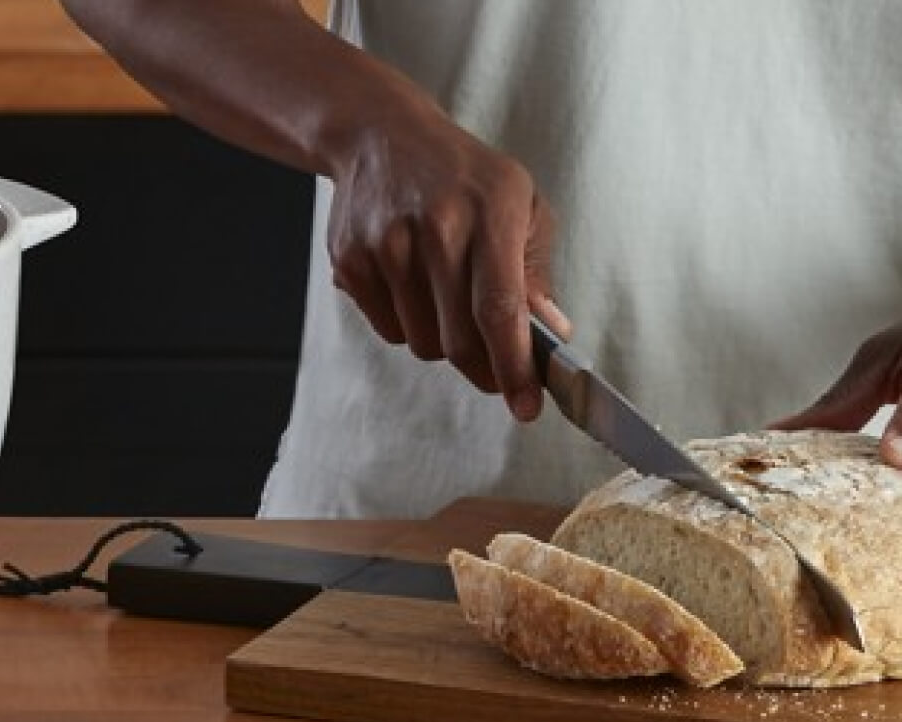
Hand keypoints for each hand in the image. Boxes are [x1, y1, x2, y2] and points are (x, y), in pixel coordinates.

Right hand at [325, 112, 571, 419]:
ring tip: (446, 294)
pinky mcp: (351, 260)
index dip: (514, 366)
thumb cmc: (465, 176)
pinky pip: (388, 329)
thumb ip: (536, 272)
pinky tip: (412, 281)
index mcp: (490, 213)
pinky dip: (407, 322)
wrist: (382, 136)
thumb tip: (550, 333)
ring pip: (422, 343)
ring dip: (442, 340)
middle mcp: (436, 228)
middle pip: (459, 341)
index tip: (526, 406)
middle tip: (496, 362)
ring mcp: (387, 245)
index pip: (500, 308)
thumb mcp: (521, 204)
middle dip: (483, 366)